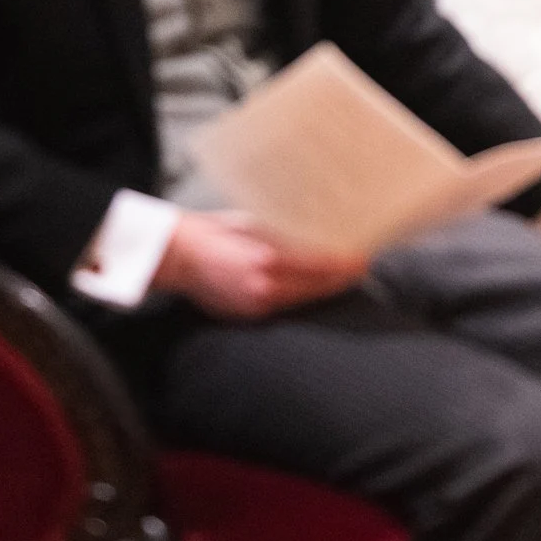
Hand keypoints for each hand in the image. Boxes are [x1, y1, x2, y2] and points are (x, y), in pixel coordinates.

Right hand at [152, 211, 365, 317]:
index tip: (362, 256)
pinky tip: (313, 286)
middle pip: (316, 287)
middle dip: (341, 277)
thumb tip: (316, 231)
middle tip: (362, 264)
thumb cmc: (213, 231)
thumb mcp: (251, 224)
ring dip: (325, 287)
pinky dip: (303, 295)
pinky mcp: (250, 315)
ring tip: (344, 274)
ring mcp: (256, 306)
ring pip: (304, 299)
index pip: (318, 265)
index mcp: (265, 260)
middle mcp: (264, 288)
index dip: (344, 263)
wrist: (177, 257)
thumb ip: (283, 233)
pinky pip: (286, 305)